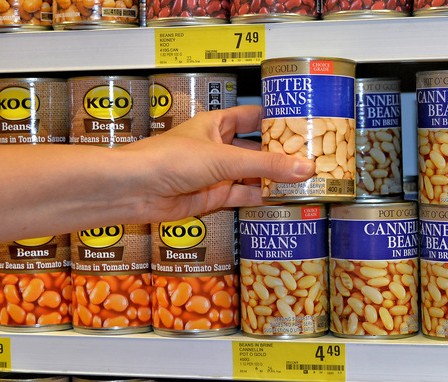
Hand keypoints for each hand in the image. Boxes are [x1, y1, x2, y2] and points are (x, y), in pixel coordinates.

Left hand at [115, 105, 314, 222]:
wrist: (135, 190)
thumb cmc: (168, 160)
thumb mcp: (224, 159)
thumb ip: (265, 166)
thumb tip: (304, 168)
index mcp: (217, 124)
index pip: (253, 116)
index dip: (277, 120)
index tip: (305, 125)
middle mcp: (217, 147)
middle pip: (256, 149)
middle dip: (281, 155)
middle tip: (312, 158)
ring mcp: (215, 173)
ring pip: (252, 175)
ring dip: (274, 179)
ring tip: (306, 181)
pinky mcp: (212, 197)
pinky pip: (242, 197)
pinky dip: (261, 199)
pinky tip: (282, 199)